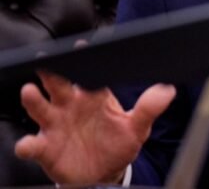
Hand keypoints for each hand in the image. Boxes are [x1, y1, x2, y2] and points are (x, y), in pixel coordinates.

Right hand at [15, 72, 175, 183]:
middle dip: (52, 72)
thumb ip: (149, 109)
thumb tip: (167, 91)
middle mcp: (71, 106)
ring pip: (40, 108)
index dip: (84, 59)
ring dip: (34, 100)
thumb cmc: (118, 145)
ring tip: (30, 91)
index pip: (89, 73)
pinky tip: (28, 144)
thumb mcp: (137, 128)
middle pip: (58, 84)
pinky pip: (32, 144)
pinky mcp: (46, 147)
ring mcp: (56, 125)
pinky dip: (28, 144)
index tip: (82, 47)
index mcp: (94, 97)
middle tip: (46, 61)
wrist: (104, 174)